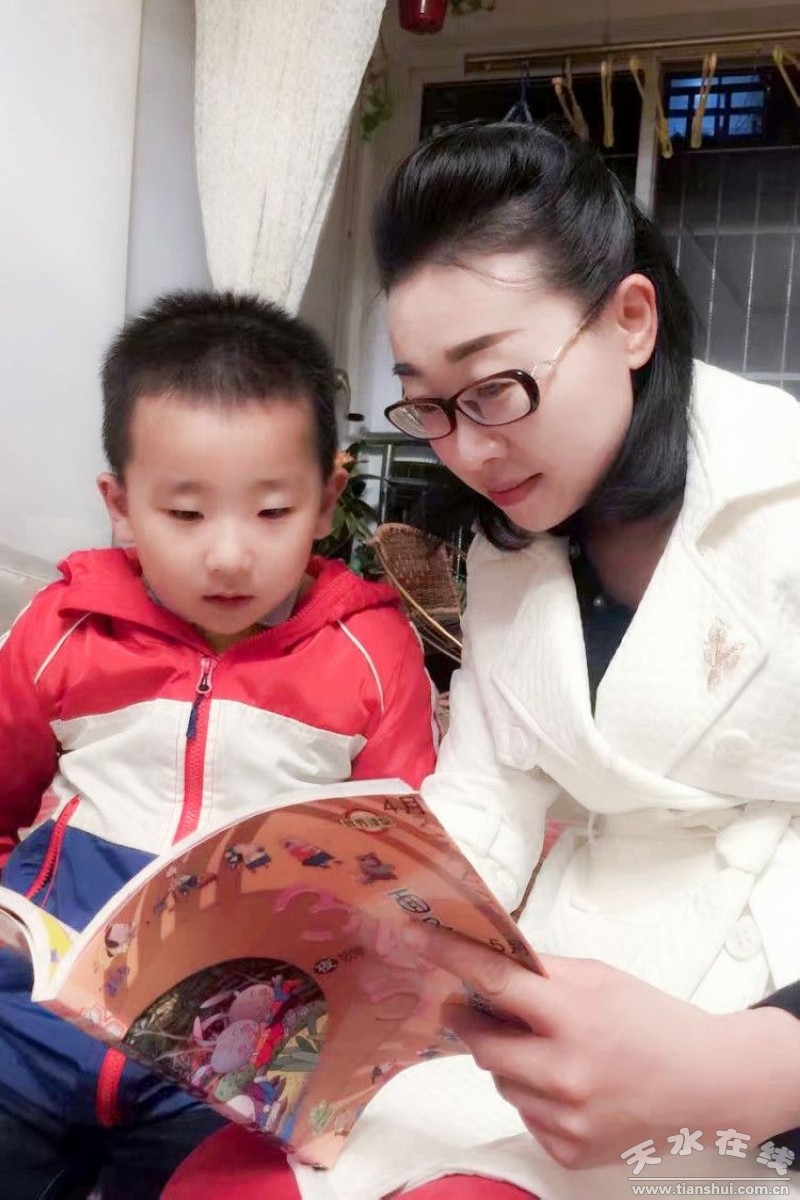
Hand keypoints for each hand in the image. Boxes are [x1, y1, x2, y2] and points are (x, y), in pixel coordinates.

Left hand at [403, 924, 799, 1169]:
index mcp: (574, 1017)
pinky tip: (570, 1085)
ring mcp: (566, 1119)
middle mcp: (565, 1073)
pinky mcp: (568, 1151)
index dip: (450, 958)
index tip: (413, 937)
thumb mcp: (600, 977)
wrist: (707, 1084)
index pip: (494, 983)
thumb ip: (542, 971)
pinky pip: (525, 1115)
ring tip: (552, 1050)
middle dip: (472, 1022)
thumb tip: (487, 960)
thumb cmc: (653, 1021)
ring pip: (501, 1082)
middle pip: (481, 1045)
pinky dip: (534, 1096)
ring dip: (510, 1061)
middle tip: (476, 1008)